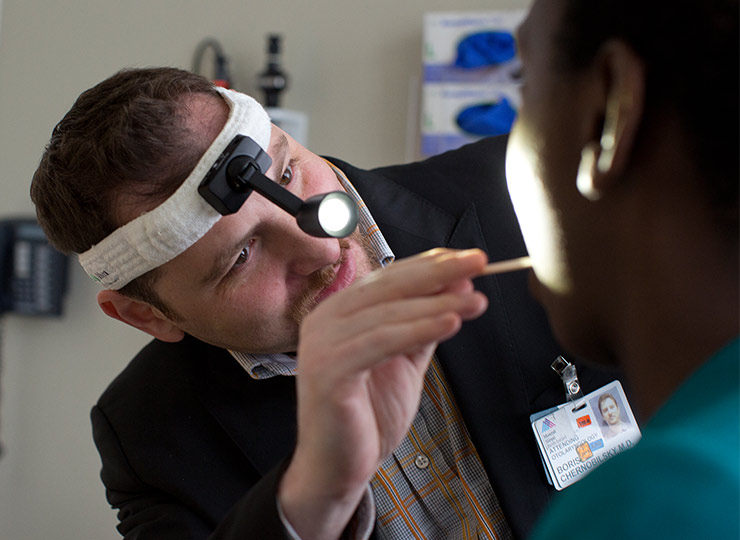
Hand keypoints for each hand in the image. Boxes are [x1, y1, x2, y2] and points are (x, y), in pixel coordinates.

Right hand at [279, 248, 488, 538]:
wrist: (336, 468)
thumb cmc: (367, 416)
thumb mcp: (405, 361)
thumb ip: (425, 325)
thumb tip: (458, 287)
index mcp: (340, 312)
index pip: (389, 277)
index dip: (430, 264)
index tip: (467, 258)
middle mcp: (325, 319)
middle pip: (389, 285)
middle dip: (438, 271)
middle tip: (478, 262)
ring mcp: (322, 343)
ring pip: (389, 312)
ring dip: (438, 302)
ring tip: (475, 300)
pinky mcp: (328, 369)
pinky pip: (381, 341)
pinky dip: (419, 330)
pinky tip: (450, 322)